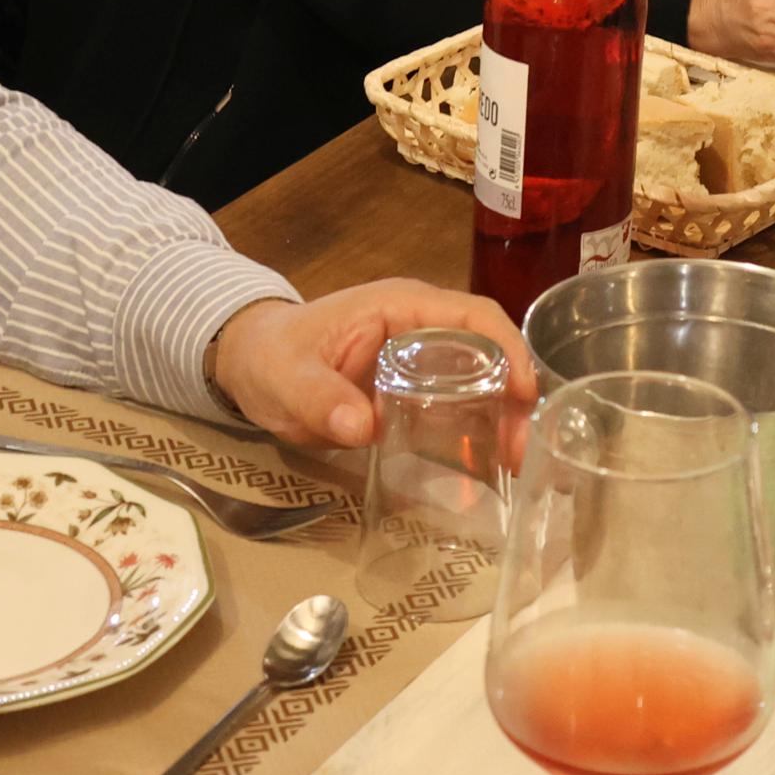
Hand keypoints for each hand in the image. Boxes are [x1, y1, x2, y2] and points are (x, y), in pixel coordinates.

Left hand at [210, 282, 536, 450]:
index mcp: (402, 307)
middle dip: (515, 395)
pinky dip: (476, 430)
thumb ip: (318, 397)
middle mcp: (422, 328)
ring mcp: (421, 360)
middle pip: (489, 351)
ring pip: (480, 380)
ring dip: (502, 417)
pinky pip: (457, 404)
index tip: (524, 392)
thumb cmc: (270, 356)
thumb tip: (363, 426)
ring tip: (512, 462)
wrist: (250, 364)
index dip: (507, 348)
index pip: (474, 316)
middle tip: (520, 448)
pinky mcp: (414, 391)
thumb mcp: (285, 377)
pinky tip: (484, 466)